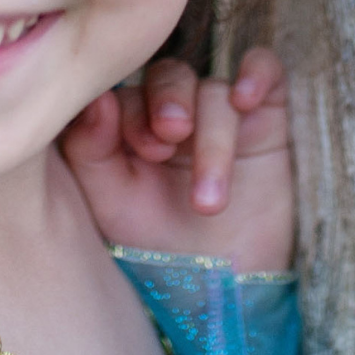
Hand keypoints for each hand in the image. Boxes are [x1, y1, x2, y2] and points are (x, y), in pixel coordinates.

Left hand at [60, 47, 295, 271]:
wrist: (218, 285)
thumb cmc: (155, 242)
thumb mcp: (110, 202)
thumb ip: (89, 148)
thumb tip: (97, 98)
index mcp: (126, 121)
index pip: (126, 89)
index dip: (133, 112)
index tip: (145, 152)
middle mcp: (171, 108)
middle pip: (169, 77)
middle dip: (171, 103)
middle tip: (171, 138)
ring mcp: (217, 109)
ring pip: (215, 92)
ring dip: (214, 141)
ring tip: (208, 203)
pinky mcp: (265, 114)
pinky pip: (265, 68)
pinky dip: (257, 74)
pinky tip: (246, 98)